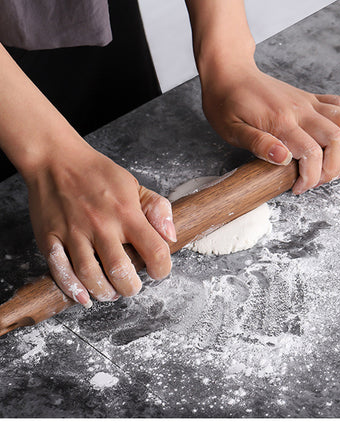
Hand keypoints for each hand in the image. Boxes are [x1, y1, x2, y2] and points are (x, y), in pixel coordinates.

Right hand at [24, 140, 174, 306]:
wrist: (56, 160)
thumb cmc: (98, 174)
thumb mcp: (135, 185)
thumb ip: (158, 209)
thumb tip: (171, 236)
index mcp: (127, 213)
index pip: (154, 250)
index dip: (162, 268)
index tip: (158, 270)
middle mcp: (101, 225)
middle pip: (120, 272)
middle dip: (131, 288)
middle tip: (131, 286)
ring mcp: (74, 233)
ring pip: (90, 276)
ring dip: (104, 292)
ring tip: (111, 292)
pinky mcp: (50, 238)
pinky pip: (60, 271)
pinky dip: (73, 290)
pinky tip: (84, 297)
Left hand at [201, 64, 339, 194]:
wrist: (229, 72)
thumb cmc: (226, 102)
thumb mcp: (231, 129)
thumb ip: (258, 144)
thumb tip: (284, 159)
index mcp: (280, 121)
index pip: (311, 154)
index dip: (311, 178)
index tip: (298, 188)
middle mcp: (300, 110)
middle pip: (338, 139)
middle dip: (334, 168)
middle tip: (317, 181)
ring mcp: (309, 102)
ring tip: (337, 166)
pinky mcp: (312, 98)